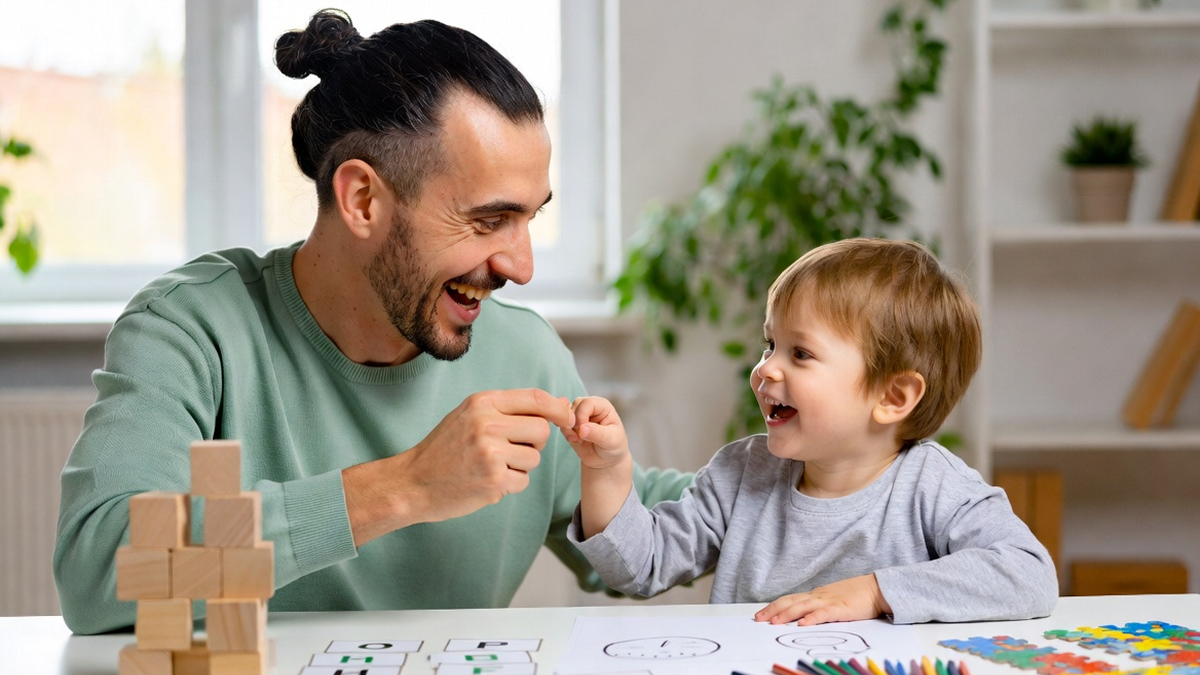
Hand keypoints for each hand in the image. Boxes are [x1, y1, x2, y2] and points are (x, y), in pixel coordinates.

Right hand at [342, 388, 571, 545]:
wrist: (412, 482)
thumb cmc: (445, 449)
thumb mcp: (470, 416)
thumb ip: (509, 409)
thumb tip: (559, 404)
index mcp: (482, 402)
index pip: (535, 398)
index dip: (558, 408)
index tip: (568, 418)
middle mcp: (487, 424)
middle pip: (541, 431)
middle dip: (534, 444)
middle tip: (511, 450)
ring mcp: (491, 453)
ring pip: (534, 459)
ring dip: (520, 466)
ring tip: (491, 466)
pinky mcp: (494, 480)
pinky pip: (523, 481)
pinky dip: (510, 485)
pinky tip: (485, 481)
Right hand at [560, 396, 629, 469]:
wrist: (606, 460)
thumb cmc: (614, 445)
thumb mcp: (611, 440)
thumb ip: (597, 433)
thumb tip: (582, 428)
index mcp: (602, 405)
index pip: (586, 403)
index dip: (583, 416)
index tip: (585, 432)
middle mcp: (589, 407)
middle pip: (573, 406)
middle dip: (574, 423)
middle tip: (582, 437)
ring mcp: (578, 415)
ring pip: (565, 415)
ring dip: (569, 429)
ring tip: (580, 440)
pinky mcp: (571, 424)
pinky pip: (562, 425)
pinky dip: (566, 434)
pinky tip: (576, 441)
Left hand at [753, 574, 891, 625]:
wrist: (876, 588)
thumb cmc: (855, 595)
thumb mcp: (832, 600)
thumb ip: (818, 606)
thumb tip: (802, 616)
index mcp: (815, 595)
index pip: (790, 599)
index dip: (774, 606)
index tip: (760, 614)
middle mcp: (818, 596)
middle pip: (791, 602)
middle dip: (773, 610)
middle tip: (758, 619)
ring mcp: (829, 601)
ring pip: (803, 607)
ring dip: (787, 614)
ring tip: (774, 622)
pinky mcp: (841, 608)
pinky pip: (824, 613)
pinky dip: (812, 618)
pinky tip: (803, 624)